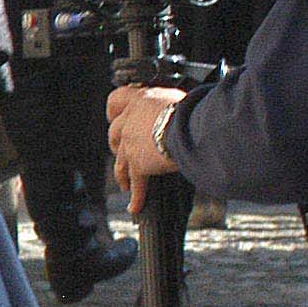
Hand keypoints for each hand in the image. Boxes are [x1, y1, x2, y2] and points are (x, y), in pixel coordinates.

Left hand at [106, 85, 186, 215]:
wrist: (192, 127)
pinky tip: (135, 207)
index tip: (114, 117)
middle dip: (116, 145)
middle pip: (113, 134)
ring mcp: (130, 144)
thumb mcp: (178, 99)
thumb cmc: (194, 110)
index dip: (114, 111)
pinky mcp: (138, 165)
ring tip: (125, 183)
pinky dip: (136, 198)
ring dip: (122, 174)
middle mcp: (130, 121)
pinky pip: (136, 184)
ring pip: (119, 162)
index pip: (116, 100)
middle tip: (123, 153)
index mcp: (140, 100)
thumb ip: (169, 106)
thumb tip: (183, 109)